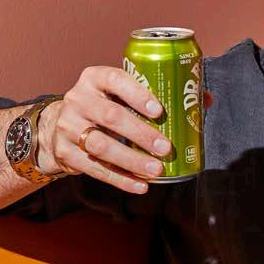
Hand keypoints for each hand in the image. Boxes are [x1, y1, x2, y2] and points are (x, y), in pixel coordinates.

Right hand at [35, 67, 209, 193]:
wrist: (58, 125)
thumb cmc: (104, 105)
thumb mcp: (120, 93)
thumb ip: (157, 93)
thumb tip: (205, 99)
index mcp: (94, 78)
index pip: (115, 79)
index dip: (137, 94)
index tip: (160, 111)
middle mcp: (77, 99)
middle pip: (110, 116)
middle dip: (141, 134)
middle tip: (166, 148)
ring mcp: (68, 127)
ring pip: (101, 145)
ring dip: (131, 160)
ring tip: (156, 170)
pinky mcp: (65, 153)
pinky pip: (95, 169)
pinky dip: (120, 179)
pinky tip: (140, 185)